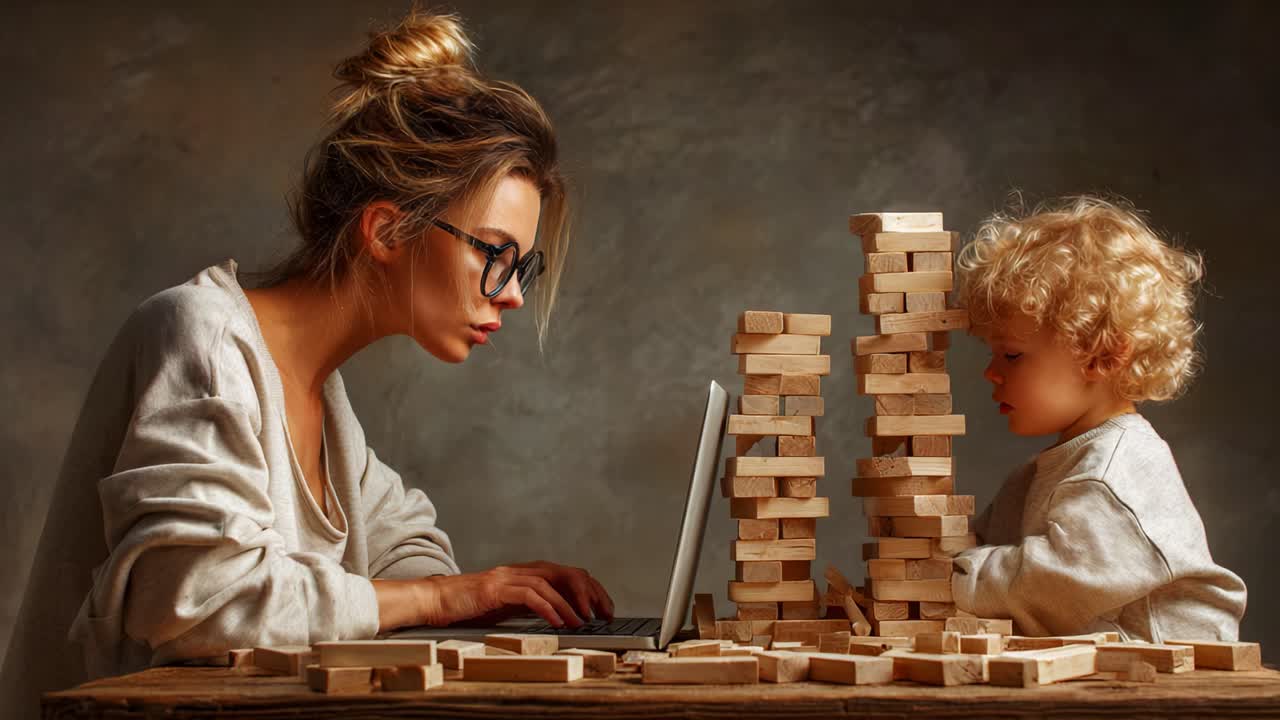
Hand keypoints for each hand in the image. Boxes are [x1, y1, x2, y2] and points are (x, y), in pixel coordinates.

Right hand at [416, 561, 613, 628]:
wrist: (435, 601)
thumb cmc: (469, 607)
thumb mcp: (508, 606)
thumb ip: (531, 606)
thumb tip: (561, 618)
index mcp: (525, 574)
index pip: (568, 574)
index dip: (591, 589)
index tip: (604, 609)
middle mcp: (520, 570)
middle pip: (566, 572)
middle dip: (590, 593)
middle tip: (603, 614)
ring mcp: (507, 577)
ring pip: (551, 582)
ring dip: (571, 604)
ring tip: (583, 622)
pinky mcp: (495, 589)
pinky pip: (529, 595)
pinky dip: (548, 608)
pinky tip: (559, 623)